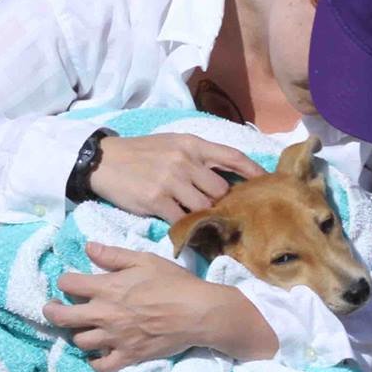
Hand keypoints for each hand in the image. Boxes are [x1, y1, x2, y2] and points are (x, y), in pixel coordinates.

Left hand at [41, 242, 215, 371]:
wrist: (197, 312)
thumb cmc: (173, 282)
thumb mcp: (144, 260)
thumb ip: (114, 255)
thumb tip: (89, 247)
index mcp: (107, 288)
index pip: (68, 284)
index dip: (65, 281)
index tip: (69, 282)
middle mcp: (104, 314)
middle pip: (62, 317)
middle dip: (52, 311)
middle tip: (52, 308)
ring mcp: (114, 338)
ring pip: (79, 341)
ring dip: (77, 334)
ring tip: (82, 328)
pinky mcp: (127, 356)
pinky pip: (101, 366)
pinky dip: (96, 362)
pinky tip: (98, 355)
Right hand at [89, 133, 266, 223]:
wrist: (103, 160)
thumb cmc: (140, 153)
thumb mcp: (172, 144)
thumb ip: (197, 157)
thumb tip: (223, 177)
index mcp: (192, 143)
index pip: (232, 156)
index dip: (253, 171)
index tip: (267, 183)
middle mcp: (185, 160)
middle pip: (220, 189)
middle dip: (222, 203)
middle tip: (224, 213)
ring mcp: (171, 180)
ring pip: (203, 206)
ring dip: (204, 216)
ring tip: (203, 222)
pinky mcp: (156, 200)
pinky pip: (181, 219)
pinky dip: (185, 225)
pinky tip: (183, 227)